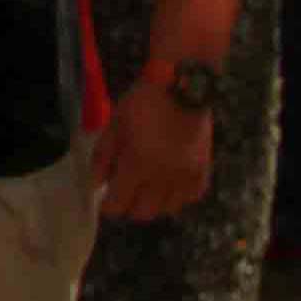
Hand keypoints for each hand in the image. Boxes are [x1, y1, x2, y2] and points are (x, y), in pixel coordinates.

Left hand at [92, 68, 217, 219]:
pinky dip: (179, 196)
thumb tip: (96, 183)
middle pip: (145, 212)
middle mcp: (163, 178)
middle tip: (124, 195)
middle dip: (130, 208)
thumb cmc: (142, 103)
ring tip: (146, 189)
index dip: (109, 207)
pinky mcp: (204, 171)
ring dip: (155, 204)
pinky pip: (192, 197)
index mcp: (137, 165)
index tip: (104, 203)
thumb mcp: (114, 125)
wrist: (182, 87)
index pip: (119, 203)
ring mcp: (186, 177)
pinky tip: (170, 184)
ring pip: (169, 209)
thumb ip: (103, 157)